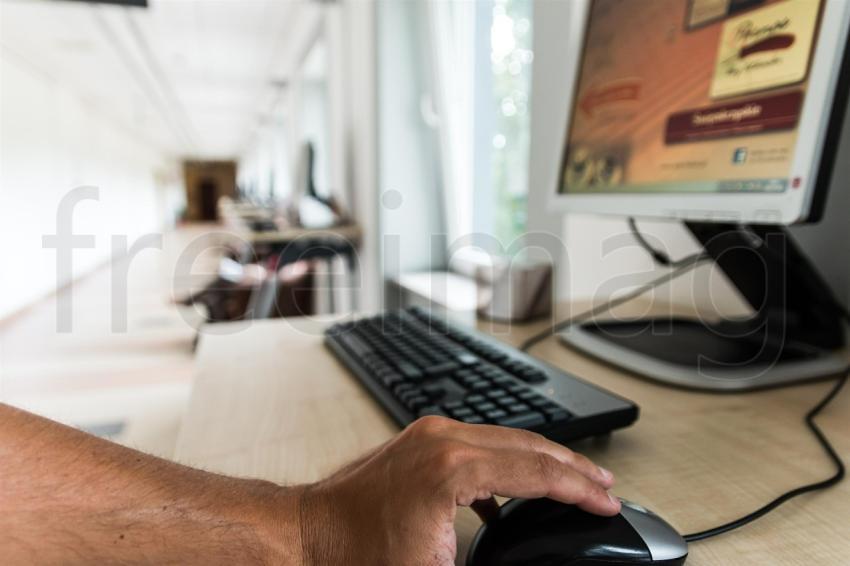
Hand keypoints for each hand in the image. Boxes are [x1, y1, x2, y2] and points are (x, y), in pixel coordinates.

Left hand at [297, 416, 618, 564]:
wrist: (306, 535)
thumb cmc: (356, 555)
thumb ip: (489, 563)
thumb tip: (519, 561)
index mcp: (452, 467)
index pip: (535, 471)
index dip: (578, 488)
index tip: (607, 500)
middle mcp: (444, 438)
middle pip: (528, 444)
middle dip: (572, 467)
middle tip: (605, 484)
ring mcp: (431, 434)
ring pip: (507, 438)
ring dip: (544, 459)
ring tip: (575, 478)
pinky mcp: (422, 440)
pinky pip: (482, 442)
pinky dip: (511, 459)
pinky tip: (521, 485)